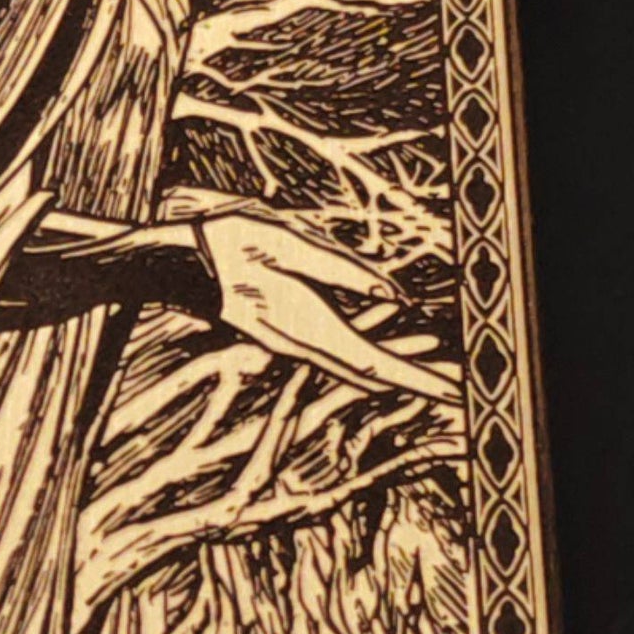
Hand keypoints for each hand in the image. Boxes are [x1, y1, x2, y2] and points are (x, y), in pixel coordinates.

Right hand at [194, 210, 461, 405]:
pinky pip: (339, 357)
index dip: (416, 377)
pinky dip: (368, 364)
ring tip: (428, 380)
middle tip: (454, 391)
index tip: (450, 391)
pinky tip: (378, 366)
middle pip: (371, 373)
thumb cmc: (230, 245)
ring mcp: (296, 342)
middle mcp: (306, 343)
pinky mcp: (289, 334)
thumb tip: (396, 294)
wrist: (179, 265)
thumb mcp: (288, 242)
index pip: (375, 360)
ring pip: (356, 368)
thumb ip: (343, 270)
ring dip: (393, 376)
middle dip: (414, 382)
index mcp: (311, 322)